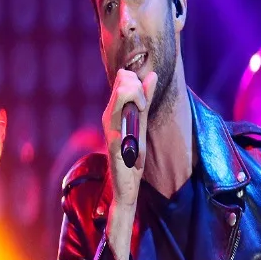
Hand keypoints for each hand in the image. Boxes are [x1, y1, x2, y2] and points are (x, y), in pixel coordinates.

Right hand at [102, 68, 157, 208]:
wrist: (126, 184)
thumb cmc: (133, 155)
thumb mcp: (142, 122)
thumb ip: (145, 100)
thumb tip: (152, 75)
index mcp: (114, 110)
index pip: (123, 77)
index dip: (137, 81)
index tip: (144, 100)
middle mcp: (108, 116)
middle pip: (122, 80)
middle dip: (139, 88)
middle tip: (144, 106)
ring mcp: (110, 129)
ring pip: (122, 94)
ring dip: (138, 98)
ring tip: (141, 113)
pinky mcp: (114, 144)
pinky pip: (122, 124)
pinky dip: (134, 119)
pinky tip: (135, 132)